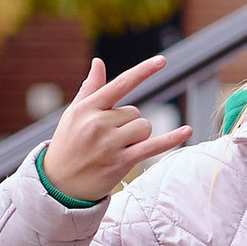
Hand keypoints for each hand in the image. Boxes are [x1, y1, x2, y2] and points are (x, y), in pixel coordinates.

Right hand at [41, 56, 185, 204]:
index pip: (121, 84)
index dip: (143, 71)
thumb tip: (98, 62)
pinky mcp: (120, 162)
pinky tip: (188, 130)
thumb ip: (90, 88)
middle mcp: (98, 123)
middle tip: (108, 139)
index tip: (163, 60)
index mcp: (87, 108)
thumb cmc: (68, 144)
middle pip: (135, 112)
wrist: (58, 184)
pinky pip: (152, 146)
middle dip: (128, 124)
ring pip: (144, 127)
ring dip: (137, 137)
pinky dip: (171, 139)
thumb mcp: (74, 114)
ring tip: (116, 148)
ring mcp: (110, 143)